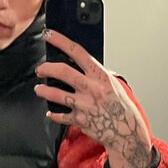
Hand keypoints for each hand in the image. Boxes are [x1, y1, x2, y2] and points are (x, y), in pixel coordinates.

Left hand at [34, 29, 153, 167]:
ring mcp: (84, 105)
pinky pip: (60, 116)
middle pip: (62, 71)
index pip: (78, 52)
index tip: (49, 35)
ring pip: (55, 94)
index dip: (61, 41)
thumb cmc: (122, 108)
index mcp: (100, 77)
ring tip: (39, 89)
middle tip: (40, 70)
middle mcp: (91, 89)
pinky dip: (54, 115)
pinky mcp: (80, 120)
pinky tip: (51, 113)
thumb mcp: (114, 85)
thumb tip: (81, 66)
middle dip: (46, 68)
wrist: (128, 132)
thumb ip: (97, 76)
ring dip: (43, 90)